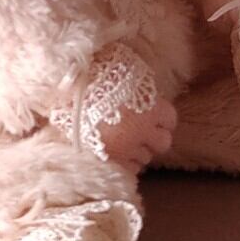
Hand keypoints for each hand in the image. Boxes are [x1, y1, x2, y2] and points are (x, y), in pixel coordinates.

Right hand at [47, 42, 176, 170]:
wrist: (68, 92)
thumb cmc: (97, 75)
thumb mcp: (125, 71)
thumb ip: (141, 83)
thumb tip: (146, 83)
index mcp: (152, 108)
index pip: (171, 120)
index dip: (163, 117)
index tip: (154, 114)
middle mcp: (144, 131)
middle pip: (163, 143)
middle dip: (154, 137)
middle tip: (142, 130)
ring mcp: (127, 149)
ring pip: (145, 158)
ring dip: (138, 149)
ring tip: (124, 140)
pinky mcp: (110, 161)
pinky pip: (128, 169)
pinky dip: (125, 162)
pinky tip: (116, 151)